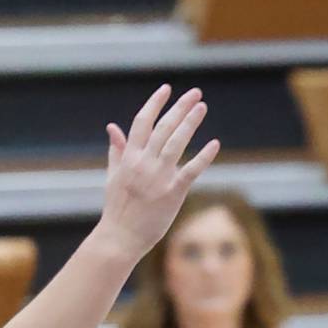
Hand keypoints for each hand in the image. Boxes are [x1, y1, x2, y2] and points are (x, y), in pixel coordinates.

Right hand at [97, 85, 220, 263]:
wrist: (119, 238)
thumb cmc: (117, 208)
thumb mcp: (113, 176)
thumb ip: (116, 150)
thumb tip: (112, 127)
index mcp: (129, 158)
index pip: (142, 122)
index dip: (155, 103)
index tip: (166, 89)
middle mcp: (143, 163)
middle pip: (163, 127)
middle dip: (180, 107)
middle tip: (196, 93)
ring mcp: (158, 178)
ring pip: (176, 143)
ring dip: (190, 123)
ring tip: (202, 107)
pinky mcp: (172, 193)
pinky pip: (191, 171)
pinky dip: (203, 156)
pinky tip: (215, 143)